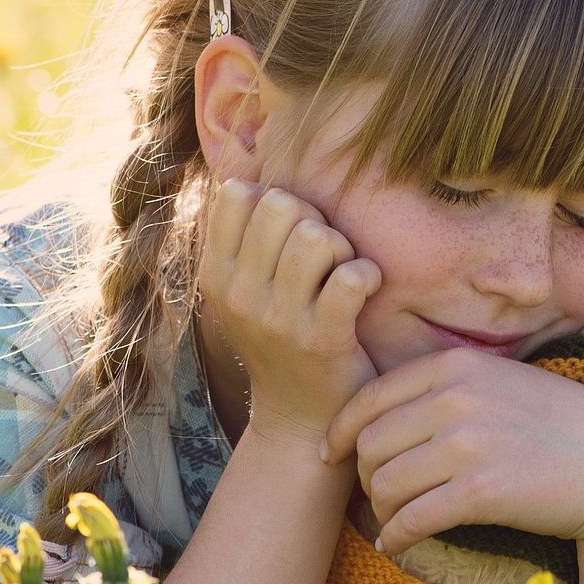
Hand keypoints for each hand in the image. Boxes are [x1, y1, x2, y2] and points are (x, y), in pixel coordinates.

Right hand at [197, 179, 380, 444]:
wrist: (300, 419)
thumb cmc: (282, 338)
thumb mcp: (245, 289)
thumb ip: (244, 234)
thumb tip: (245, 165)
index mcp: (215, 274)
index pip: (238, 194)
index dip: (274, 200)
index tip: (288, 235)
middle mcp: (238, 295)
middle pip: (283, 205)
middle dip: (315, 220)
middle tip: (325, 257)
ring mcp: (278, 320)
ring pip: (317, 237)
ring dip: (341, 249)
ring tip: (341, 274)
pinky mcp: (322, 341)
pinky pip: (353, 277)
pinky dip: (368, 276)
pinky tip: (364, 292)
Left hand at [323, 347, 583, 554]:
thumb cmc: (555, 426)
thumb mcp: (498, 382)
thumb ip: (444, 388)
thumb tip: (377, 420)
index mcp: (455, 365)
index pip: (370, 397)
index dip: (340, 431)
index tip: (331, 454)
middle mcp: (456, 398)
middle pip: (369, 444)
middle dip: (363, 476)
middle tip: (378, 496)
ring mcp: (467, 444)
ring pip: (383, 484)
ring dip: (381, 511)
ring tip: (394, 521)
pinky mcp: (480, 491)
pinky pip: (410, 519)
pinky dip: (395, 538)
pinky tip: (398, 545)